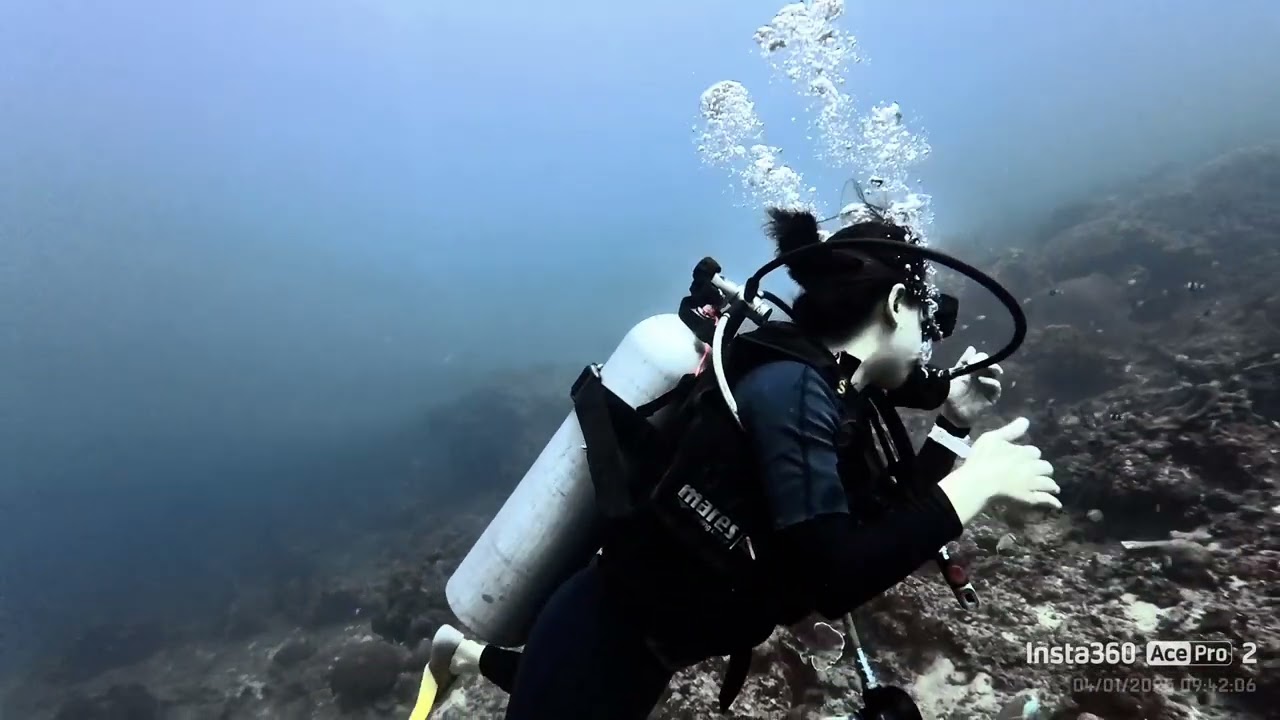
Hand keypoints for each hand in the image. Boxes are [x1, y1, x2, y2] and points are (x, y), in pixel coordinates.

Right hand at [937, 417, 1059, 523]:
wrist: (979, 482)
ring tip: (1053, 488)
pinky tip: (1057, 504)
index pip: (1034, 451)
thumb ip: (1011, 430)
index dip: (1029, 455)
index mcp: (1025, 452)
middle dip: (1043, 469)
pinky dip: (1052, 501)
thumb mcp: (992, 438)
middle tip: (1038, 473)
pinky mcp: (1030, 498)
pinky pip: (1046, 499)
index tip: (1024, 458)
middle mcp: (1033, 467)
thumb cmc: (982, 459)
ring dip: (1051, 484)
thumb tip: (1026, 420)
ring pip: (1049, 483)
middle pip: (1046, 466)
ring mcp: (1033, 484)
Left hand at [941, 346, 1002, 426]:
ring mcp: (986, 387)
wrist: (951, 414)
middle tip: (985, 365)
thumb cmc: (951, 394)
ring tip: (984, 374)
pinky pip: (996, 389)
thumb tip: (972, 348)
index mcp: (971, 370)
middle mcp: (981, 376)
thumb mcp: (954, 376)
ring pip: (995, 376)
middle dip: (990, 364)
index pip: (981, 359)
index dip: (980, 358)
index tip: (972, 361)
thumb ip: (962, 362)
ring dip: (992, 372)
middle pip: (991, 366)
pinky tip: (985, 383)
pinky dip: (993, 384)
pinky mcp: (991, 398)